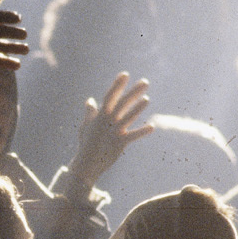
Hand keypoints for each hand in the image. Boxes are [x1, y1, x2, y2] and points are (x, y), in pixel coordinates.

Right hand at [67, 72, 152, 189]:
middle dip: (133, 92)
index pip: (110, 97)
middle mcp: (107, 121)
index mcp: (100, 116)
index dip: (117, 85)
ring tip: (147, 99)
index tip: (125, 74)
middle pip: (122, 103)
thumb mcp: (86, 126)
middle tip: (145, 82)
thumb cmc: (86, 144)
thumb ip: (90, 113)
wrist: (86, 164)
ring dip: (138, 108)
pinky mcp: (119, 143)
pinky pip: (132, 136)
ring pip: (128, 117)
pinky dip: (141, 132)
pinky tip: (152, 127)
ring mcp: (114, 132)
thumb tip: (89, 101)